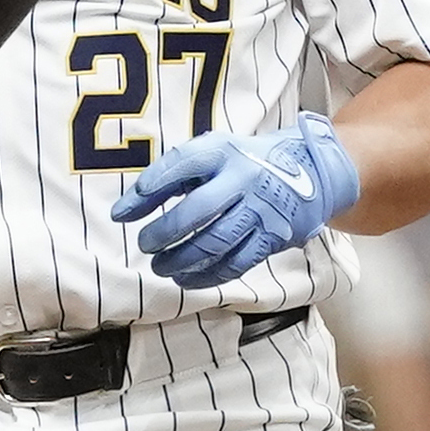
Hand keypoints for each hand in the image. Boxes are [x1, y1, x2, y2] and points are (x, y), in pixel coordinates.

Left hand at [108, 111, 359, 288]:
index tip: (121, 214)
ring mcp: (261, 209)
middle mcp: (244, 178)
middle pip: (198, 211)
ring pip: (217, 242)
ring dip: (183, 259)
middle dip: (164, 233)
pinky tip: (187, 278)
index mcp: (223, 151)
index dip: (148, 189)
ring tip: (160, 267)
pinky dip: (208, 275)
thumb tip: (126, 209)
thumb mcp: (212, 154)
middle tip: (144, 245)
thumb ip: (172, 175)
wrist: (308, 172)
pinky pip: (238, 262)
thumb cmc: (242, 163)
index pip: (180, 166)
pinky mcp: (273, 236)